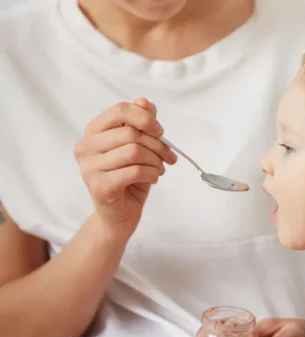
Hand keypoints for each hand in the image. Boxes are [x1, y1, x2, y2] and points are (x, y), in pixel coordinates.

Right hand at [74, 98, 176, 239]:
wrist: (120, 214)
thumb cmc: (130, 177)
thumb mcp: (140, 146)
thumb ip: (141, 123)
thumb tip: (144, 102)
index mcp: (93, 132)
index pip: (120, 110)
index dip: (146, 118)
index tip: (160, 132)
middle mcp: (85, 147)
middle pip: (131, 132)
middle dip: (157, 145)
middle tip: (167, 157)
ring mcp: (88, 167)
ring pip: (134, 151)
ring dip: (155, 161)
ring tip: (158, 169)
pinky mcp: (99, 187)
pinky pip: (135, 171)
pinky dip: (152, 174)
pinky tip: (153, 178)